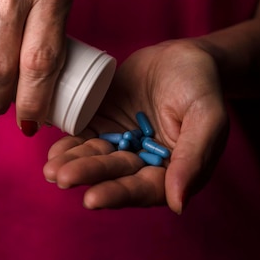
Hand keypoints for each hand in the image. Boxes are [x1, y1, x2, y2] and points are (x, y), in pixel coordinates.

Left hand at [43, 39, 229, 213]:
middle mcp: (145, 163)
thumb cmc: (202, 86)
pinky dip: (70, 146)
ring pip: (96, 158)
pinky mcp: (104, 125)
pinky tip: (54, 152)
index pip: (144, 189)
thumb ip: (193, 158)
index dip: (118, 194)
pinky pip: (86, 138)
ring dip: (74, 165)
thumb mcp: (208, 117)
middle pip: (114, 175)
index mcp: (174, 171)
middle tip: (63, 177)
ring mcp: (122, 144)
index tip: (92, 198)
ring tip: (51, 169)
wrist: (183, 55)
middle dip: (89, 176)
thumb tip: (177, 204)